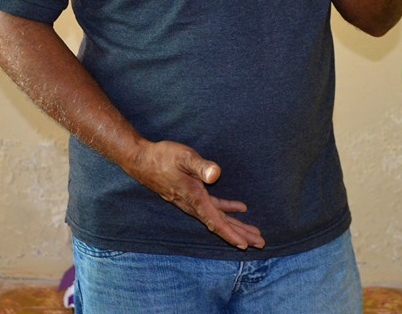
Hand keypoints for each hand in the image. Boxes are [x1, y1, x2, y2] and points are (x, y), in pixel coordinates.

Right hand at [126, 139, 264, 250]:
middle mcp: (193, 204)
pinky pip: (212, 207)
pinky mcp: (191, 194)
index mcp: (194, 198)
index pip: (215, 221)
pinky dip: (227, 209)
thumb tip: (216, 174)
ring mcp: (191, 201)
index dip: (230, 233)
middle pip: (220, 224)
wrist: (141, 160)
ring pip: (217, 218)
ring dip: (235, 225)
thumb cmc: (163, 157)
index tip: (245, 245)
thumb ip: (200, 165)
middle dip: (240, 234)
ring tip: (253, 232)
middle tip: (260, 243)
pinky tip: (240, 208)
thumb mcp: (184, 157)